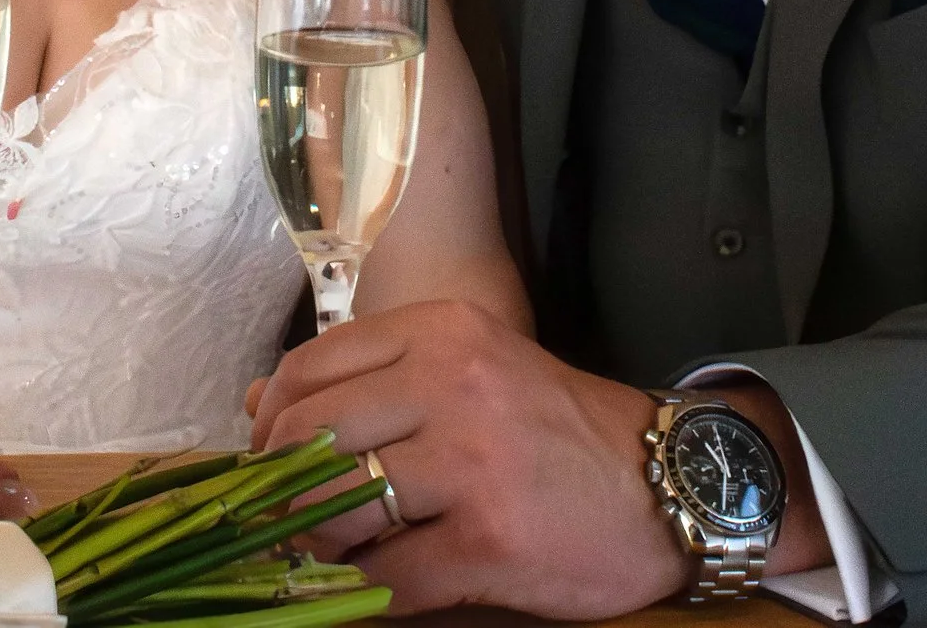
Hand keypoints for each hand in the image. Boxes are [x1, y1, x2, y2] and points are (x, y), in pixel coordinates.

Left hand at [247, 300, 689, 616]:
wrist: (669, 484)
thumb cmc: (557, 431)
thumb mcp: (469, 371)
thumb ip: (369, 379)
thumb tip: (257, 401)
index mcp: (441, 333)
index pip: (308, 371)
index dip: (270, 428)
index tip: (269, 465)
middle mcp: (452, 384)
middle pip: (309, 442)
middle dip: (282, 495)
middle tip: (289, 523)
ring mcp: (472, 464)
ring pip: (336, 512)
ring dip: (321, 548)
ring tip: (336, 555)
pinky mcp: (490, 540)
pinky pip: (388, 579)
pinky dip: (367, 594)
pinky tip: (381, 586)